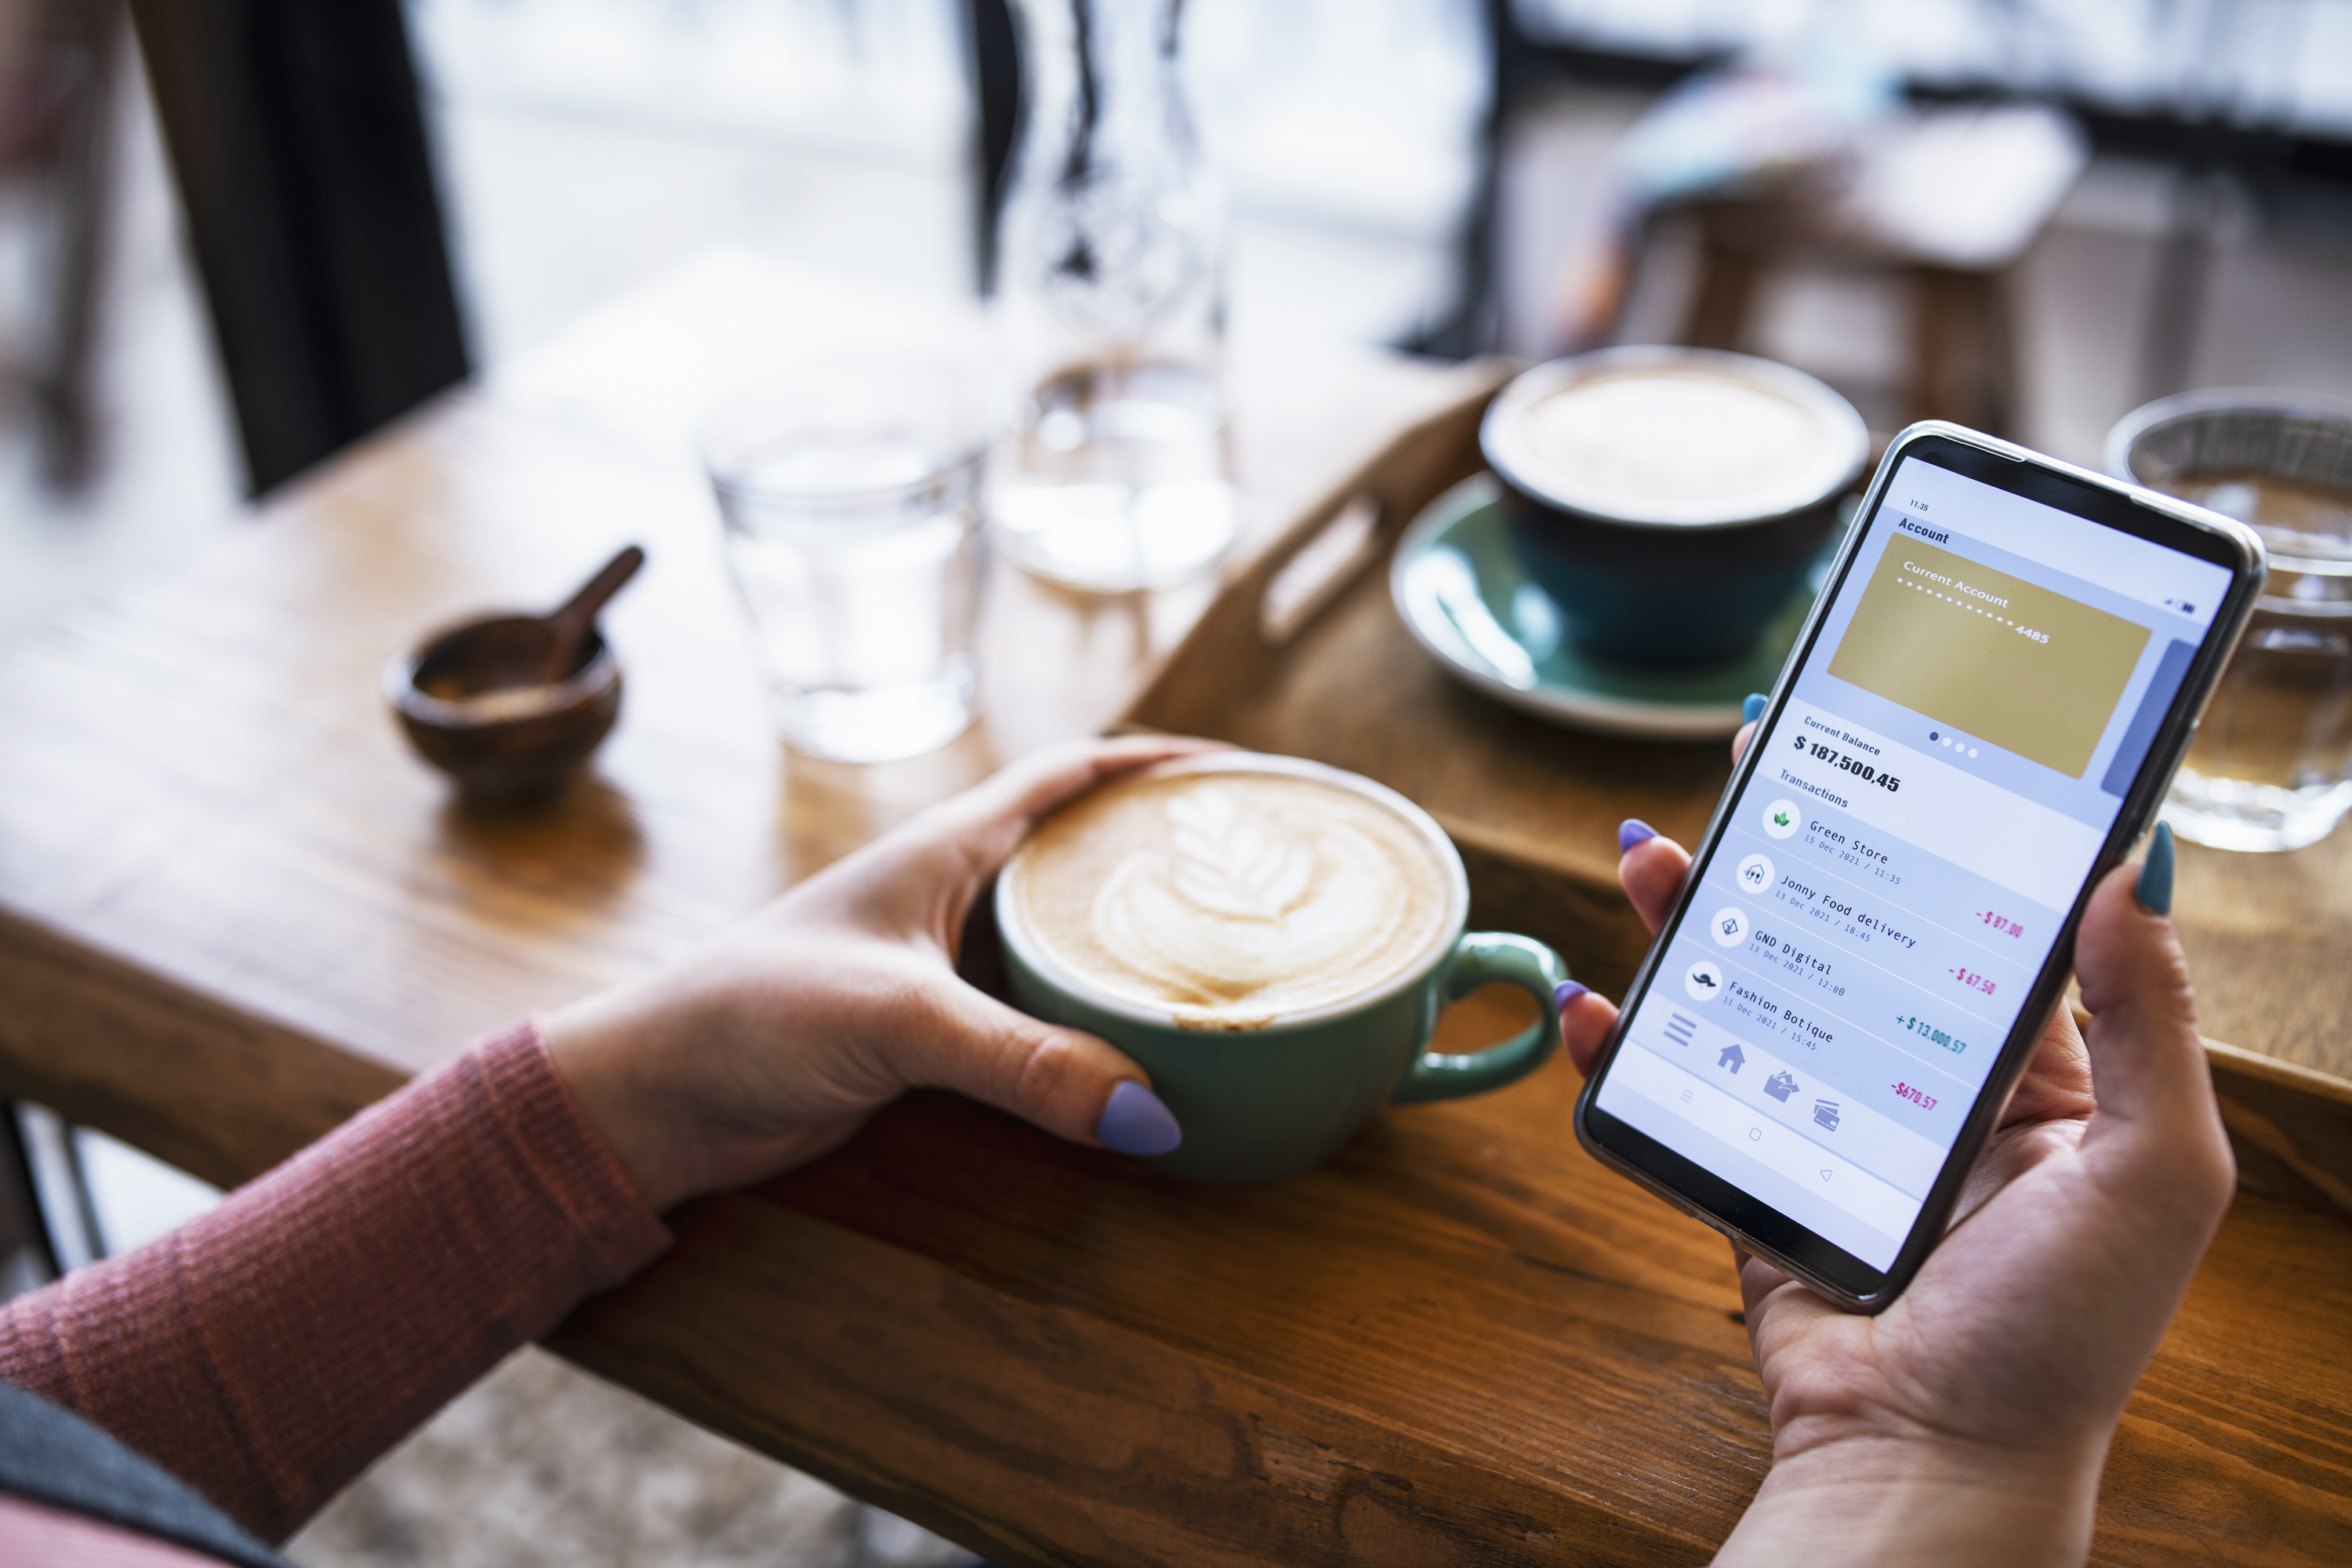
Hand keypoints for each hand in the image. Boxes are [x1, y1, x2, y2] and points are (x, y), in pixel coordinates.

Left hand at [540, 735, 1219, 1210]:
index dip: (1162, 762)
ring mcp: (945, 967)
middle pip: (1086, 853)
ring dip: (1140, 945)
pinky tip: (1145, 1050)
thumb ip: (1024, 1063)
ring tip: (1233, 962)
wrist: (654, 1096)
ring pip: (1068, 940)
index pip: (1075, 774)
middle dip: (1172, 853)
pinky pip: (1043, 1016)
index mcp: (946, 849)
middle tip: (1268, 875)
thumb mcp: (899, 1023)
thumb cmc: (751, 1018)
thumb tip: (1155, 1113)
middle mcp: (954, 895)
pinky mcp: (935, 1037)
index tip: (1249, 772)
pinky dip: (1100, 1024)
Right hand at [1560, 722, 2233, 1566]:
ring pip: (1747, 993)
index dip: (1930, 822)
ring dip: (1690, 921)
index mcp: (2031, 1077)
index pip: (1971, 915)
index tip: (1889, 737)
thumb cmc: (2060, 1336)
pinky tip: (1593, 1007)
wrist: (1928, 1463)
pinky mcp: (1748, 1182)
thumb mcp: (2150, 1172)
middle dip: (1790, 840)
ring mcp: (1825, 1131)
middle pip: (1841, 931)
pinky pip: (1675, 1098)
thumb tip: (2120, 876)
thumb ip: (2146, 1026)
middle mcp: (1920, 1088)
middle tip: (1752, 753)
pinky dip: (1618, 1053)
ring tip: (1644, 857)